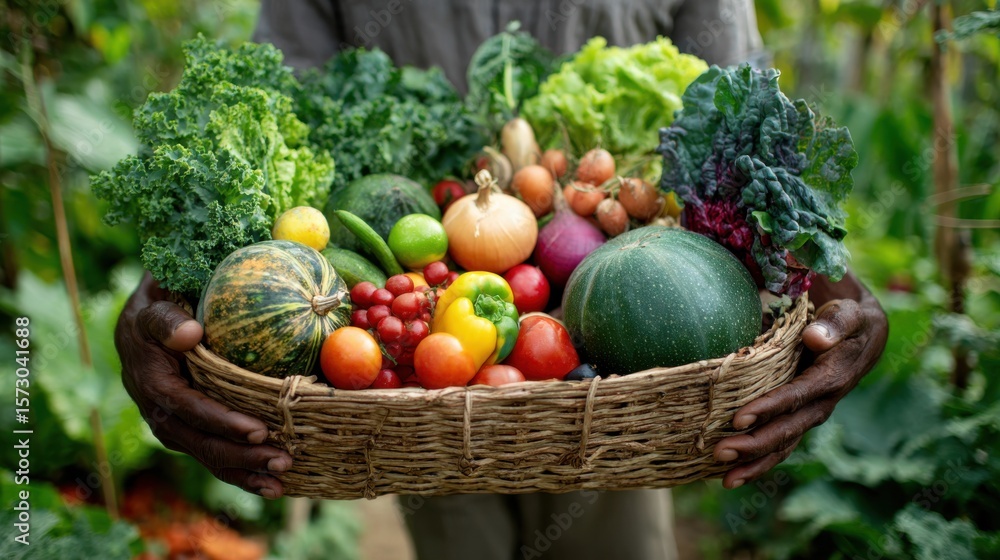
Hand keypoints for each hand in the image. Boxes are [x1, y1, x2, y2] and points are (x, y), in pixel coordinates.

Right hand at [116, 272, 292, 498]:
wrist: (143, 322)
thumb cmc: (157, 306)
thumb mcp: (155, 305)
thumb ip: (166, 319)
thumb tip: (190, 334)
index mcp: (152, 384)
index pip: (189, 409)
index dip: (221, 422)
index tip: (257, 430)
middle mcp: (160, 412)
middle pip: (200, 442)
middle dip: (241, 456)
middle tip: (282, 462)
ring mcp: (174, 425)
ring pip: (208, 455)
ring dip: (244, 472)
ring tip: (280, 483)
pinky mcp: (189, 430)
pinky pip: (214, 453)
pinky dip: (240, 471)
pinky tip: (271, 483)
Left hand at [713, 272, 887, 488]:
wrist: (863, 338)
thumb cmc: (849, 322)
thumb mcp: (849, 315)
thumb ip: (835, 324)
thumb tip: (815, 338)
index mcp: (830, 380)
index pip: (795, 398)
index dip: (767, 409)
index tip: (738, 419)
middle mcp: (820, 405)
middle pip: (785, 431)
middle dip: (753, 445)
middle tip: (720, 452)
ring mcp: (810, 416)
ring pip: (782, 446)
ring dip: (754, 463)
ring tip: (725, 480)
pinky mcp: (800, 419)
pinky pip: (780, 445)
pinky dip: (758, 462)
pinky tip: (732, 475)